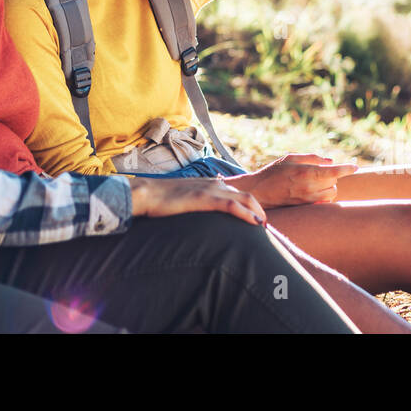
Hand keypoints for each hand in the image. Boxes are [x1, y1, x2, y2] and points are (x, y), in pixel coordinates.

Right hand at [128, 177, 267, 225]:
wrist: (145, 194)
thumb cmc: (161, 200)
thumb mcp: (184, 199)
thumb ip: (197, 203)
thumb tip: (203, 215)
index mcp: (210, 183)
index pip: (238, 193)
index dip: (251, 206)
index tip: (257, 221)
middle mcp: (214, 183)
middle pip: (246, 195)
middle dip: (259, 210)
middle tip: (265, 227)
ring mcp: (210, 190)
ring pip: (244, 198)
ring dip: (258, 212)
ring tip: (264, 227)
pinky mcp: (204, 198)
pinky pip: (232, 205)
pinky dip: (247, 214)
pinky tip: (255, 223)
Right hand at [228, 153, 356, 207]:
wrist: (259, 192)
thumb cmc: (273, 172)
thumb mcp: (290, 158)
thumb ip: (312, 158)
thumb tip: (330, 161)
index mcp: (306, 172)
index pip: (334, 172)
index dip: (347, 169)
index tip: (355, 167)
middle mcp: (309, 187)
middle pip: (334, 182)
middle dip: (331, 176)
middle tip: (320, 172)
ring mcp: (308, 199)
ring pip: (332, 193)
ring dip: (329, 186)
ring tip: (316, 182)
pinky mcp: (306, 208)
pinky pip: (324, 202)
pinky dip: (324, 195)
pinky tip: (315, 191)